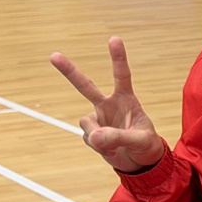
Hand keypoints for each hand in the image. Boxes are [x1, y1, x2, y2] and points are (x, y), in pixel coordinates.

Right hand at [51, 37, 165, 172]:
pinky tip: (110, 149)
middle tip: (54, 56)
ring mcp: (98, 118)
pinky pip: (87, 137)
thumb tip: (94, 136)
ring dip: (97, 135)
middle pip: (85, 86)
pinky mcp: (91, 132)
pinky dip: (97, 146)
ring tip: (114, 145)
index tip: (114, 39)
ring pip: (86, 122)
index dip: (118, 58)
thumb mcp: (140, 140)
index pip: (122, 76)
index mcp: (126, 100)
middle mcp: (108, 105)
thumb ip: (119, 137)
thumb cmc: (147, 146)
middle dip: (69, 71)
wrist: (140, 162)